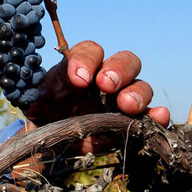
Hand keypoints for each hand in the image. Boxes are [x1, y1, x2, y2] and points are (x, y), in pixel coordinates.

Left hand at [23, 40, 169, 127]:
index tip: (78, 79)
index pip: (90, 51)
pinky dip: (157, 115)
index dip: (86, 60)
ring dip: (137, 93)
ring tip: (127, 106)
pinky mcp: (132, 122)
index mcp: (81, 66)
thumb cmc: (45, 113)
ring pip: (141, 86)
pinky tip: (157, 118)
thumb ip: (34, 97)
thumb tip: (33, 98)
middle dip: (118, 70)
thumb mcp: (34, 104)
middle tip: (107, 85)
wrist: (53, 140)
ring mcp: (122, 99)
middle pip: (125, 61)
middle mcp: (106, 78)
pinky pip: (151, 115)